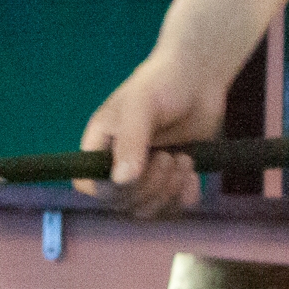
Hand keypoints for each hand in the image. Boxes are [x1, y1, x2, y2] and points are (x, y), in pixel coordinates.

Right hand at [77, 54, 228, 217]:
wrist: (198, 79)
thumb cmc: (161, 84)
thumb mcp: (140, 106)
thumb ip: (130, 141)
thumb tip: (121, 181)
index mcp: (100, 146)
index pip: (90, 185)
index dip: (109, 191)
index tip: (136, 173)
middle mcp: (119, 165)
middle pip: (123, 203)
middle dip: (149, 187)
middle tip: (168, 157)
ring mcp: (146, 176)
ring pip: (148, 209)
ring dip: (169, 191)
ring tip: (183, 160)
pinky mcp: (172, 181)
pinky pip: (174, 208)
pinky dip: (185, 196)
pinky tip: (192, 172)